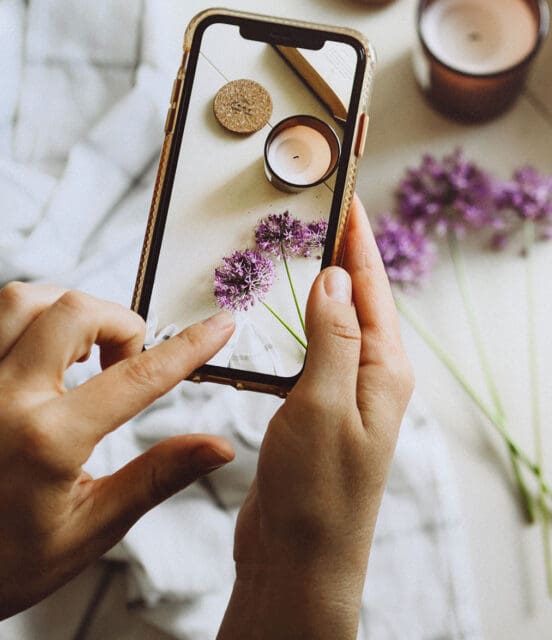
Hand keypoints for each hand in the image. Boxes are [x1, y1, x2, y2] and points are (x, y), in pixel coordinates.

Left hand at [0, 285, 235, 617]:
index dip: (189, 347)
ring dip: (68, 310)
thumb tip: (218, 448)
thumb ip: (156, 477)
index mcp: (47, 442)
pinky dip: (28, 317)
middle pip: (75, 312)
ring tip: (84, 348)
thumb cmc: (5, 561)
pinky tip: (44, 349)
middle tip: (127, 360)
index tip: (221, 326)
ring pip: (23, 299)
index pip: (138, 377)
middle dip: (120, 323)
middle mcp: (2, 400)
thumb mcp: (89, 529)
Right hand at [218, 197, 414, 639]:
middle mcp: (372, 377)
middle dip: (342, 256)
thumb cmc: (320, 493)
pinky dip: (299, 325)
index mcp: (385, 370)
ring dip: (320, 289)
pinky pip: (313, 353)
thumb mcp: (326, 405)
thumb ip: (333, 339)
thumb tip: (335, 279)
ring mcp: (346, 394)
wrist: (300, 561)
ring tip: (300, 253)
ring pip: (334, 325)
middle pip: (358, 300)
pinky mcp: (318, 411)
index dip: (360, 241)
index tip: (349, 199)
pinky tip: (284, 316)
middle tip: (320, 215)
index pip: (374, 289)